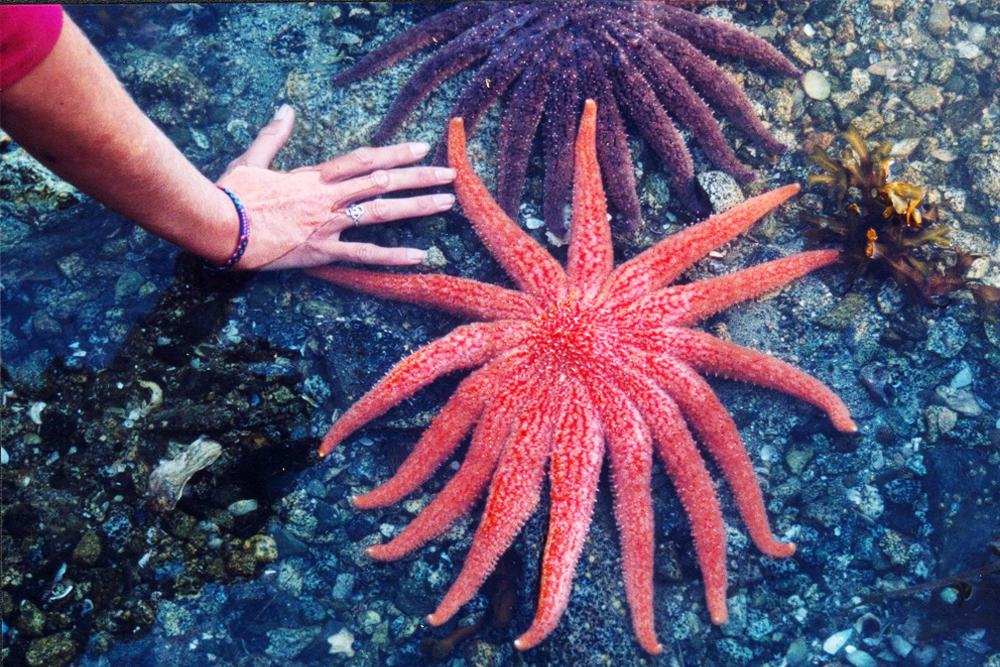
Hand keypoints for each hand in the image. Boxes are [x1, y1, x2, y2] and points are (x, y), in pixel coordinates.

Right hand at [216, 104, 455, 270]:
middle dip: (419, 177)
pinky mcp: (322, 251)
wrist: (219, 226)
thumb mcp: (253, 159)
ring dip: (416, 207)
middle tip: (450, 174)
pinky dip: (393, 256)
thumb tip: (285, 109)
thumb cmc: (232, 195)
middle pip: (382, 182)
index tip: (421, 147)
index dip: (395, 153)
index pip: (364, 159)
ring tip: (446, 204)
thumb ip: (274, 135)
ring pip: (381, 211)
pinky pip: (364, 254)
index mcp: (315, 176)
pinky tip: (420, 256)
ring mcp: (328, 224)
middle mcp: (328, 197)